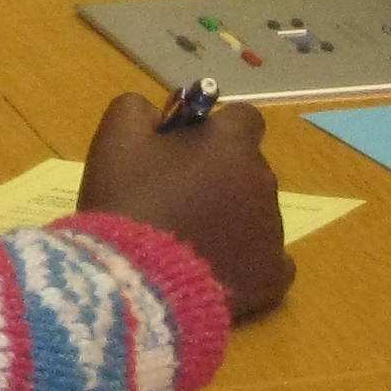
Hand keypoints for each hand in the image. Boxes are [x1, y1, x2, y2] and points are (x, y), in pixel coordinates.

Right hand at [76, 92, 294, 321]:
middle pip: (249, 167)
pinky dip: (248, 261)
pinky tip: (217, 267)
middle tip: (178, 196)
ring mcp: (273, 233)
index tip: (186, 147)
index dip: (216, 130)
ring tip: (189, 240)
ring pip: (257, 213)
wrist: (135, 281)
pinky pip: (270, 261)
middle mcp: (262, 182)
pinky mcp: (272, 278)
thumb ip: (139, 109)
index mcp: (230, 144)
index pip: (243, 119)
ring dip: (232, 216)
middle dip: (221, 175)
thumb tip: (160, 113)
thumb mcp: (117, 137)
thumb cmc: (127, 202)